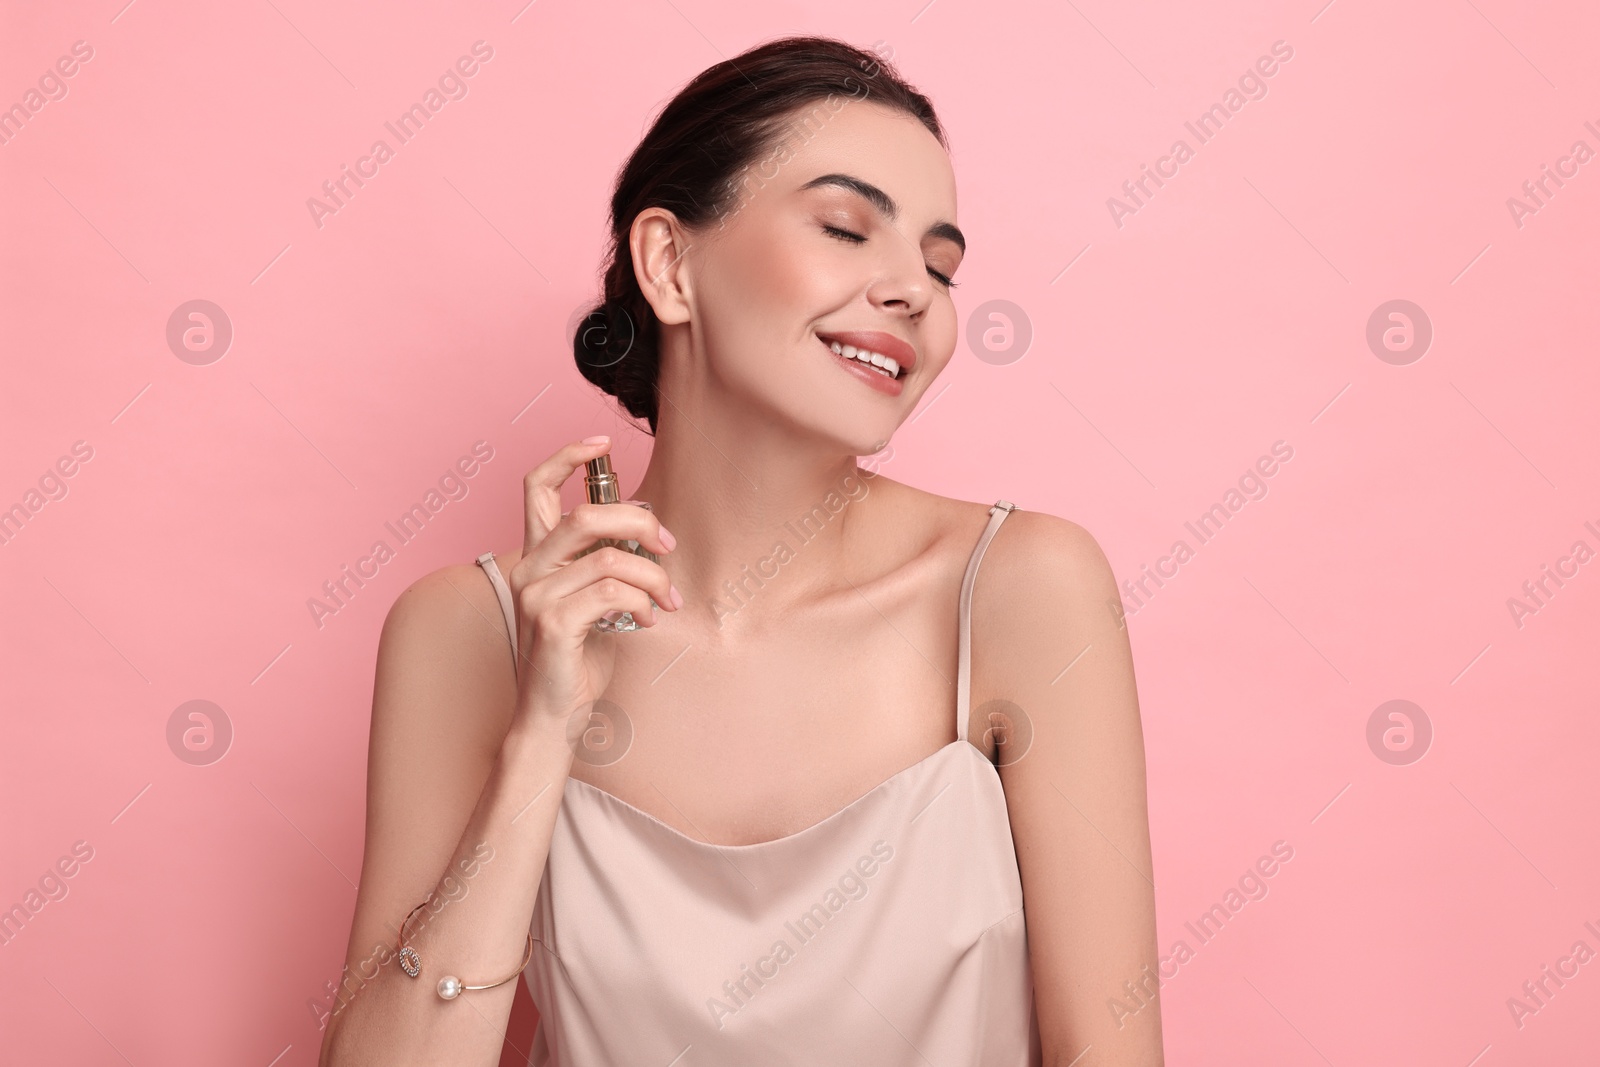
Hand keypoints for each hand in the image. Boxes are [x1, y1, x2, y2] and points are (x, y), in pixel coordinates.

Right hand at [505, 437, 678, 734]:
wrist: (553, 716)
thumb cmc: (577, 659)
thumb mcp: (594, 601)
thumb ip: (607, 564)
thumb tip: (649, 533)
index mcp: (536, 557)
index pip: (535, 487)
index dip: (567, 456)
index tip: (602, 444)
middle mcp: (529, 569)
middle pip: (588, 514)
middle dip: (640, 522)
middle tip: (667, 546)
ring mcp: (537, 595)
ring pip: (610, 557)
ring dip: (653, 576)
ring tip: (666, 599)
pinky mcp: (553, 622)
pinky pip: (612, 591)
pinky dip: (642, 601)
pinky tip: (647, 619)